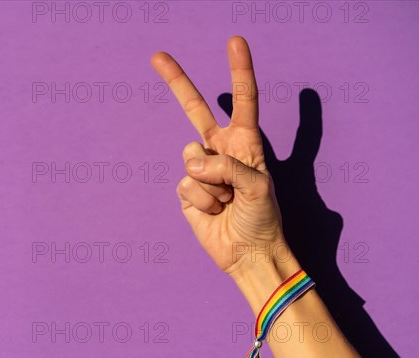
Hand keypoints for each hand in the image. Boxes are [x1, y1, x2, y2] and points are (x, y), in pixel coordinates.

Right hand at [151, 37, 289, 275]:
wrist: (247, 254)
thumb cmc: (261, 219)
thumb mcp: (258, 186)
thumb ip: (227, 166)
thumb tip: (192, 163)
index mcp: (245, 143)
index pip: (243, 101)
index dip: (239, 71)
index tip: (235, 42)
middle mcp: (221, 151)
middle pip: (195, 110)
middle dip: (177, 82)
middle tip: (157, 56)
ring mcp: (201, 170)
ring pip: (191, 157)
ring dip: (212, 183)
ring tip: (227, 201)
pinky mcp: (187, 191)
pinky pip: (186, 184)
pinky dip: (202, 200)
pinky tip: (214, 212)